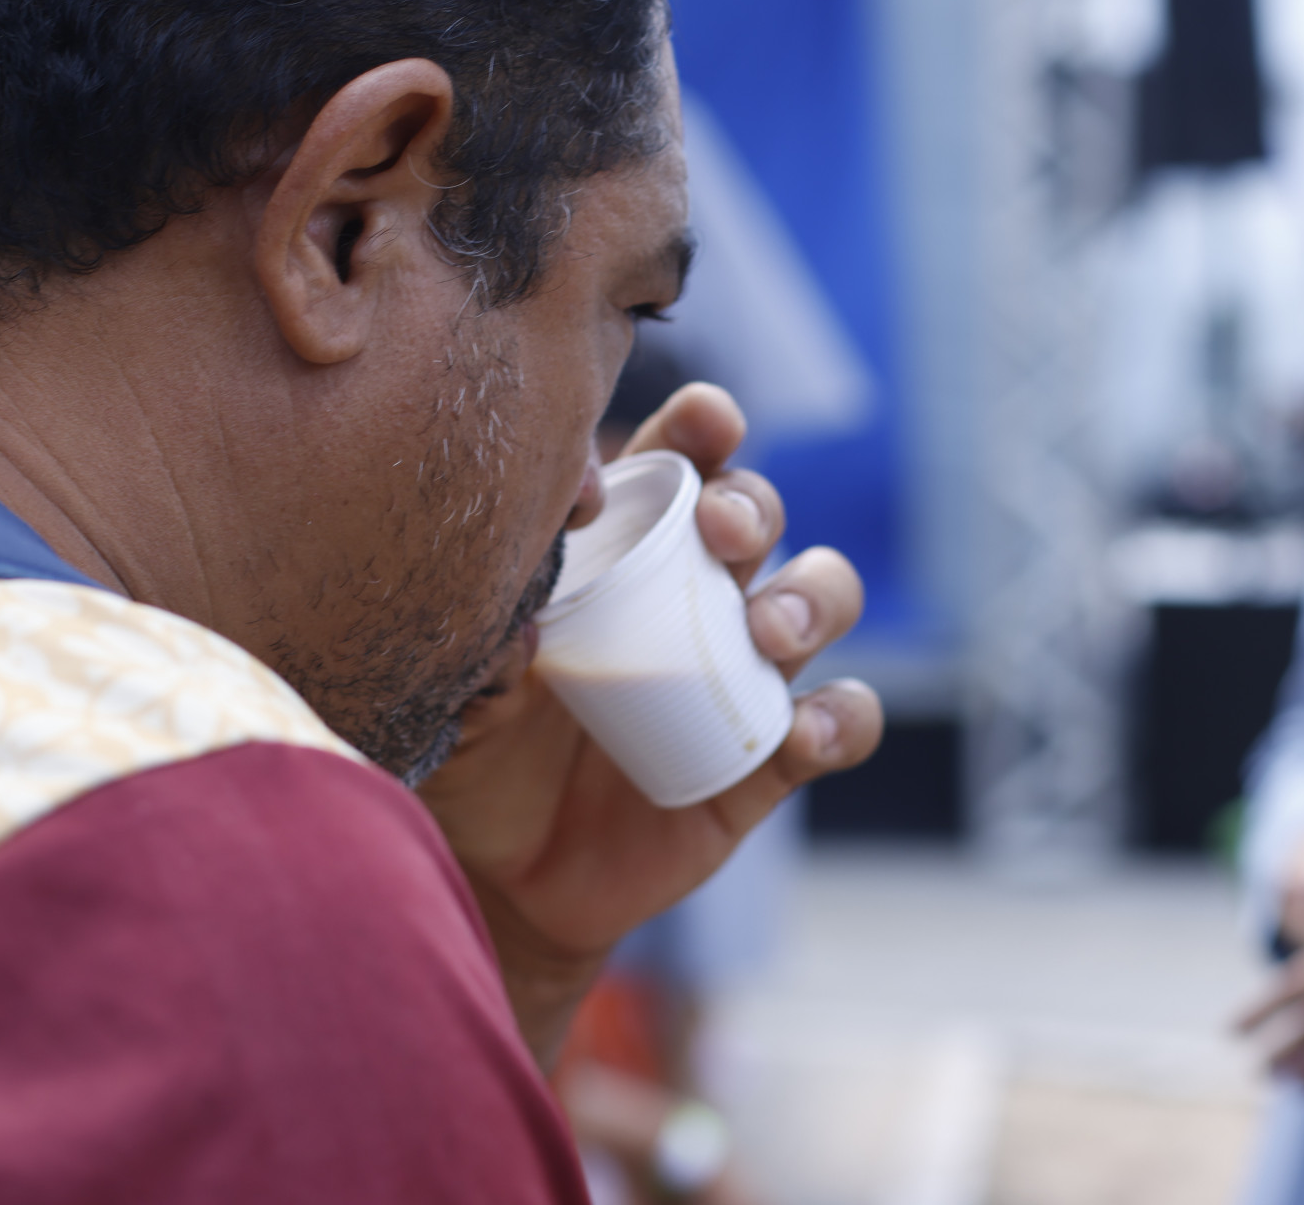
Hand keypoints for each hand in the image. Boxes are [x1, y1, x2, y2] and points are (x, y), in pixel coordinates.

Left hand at [418, 384, 883, 1065]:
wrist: (512, 884)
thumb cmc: (481, 767)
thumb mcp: (461, 709)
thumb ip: (482, 660)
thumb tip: (514, 620)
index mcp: (619, 559)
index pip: (673, 469)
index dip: (704, 430)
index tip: (711, 418)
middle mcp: (695, 598)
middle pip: (757, 515)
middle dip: (754, 506)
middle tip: (725, 534)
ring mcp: (742, 673)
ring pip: (821, 596)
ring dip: (812, 599)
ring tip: (770, 634)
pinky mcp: (772, 756)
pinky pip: (841, 719)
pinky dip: (841, 718)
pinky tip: (805, 733)